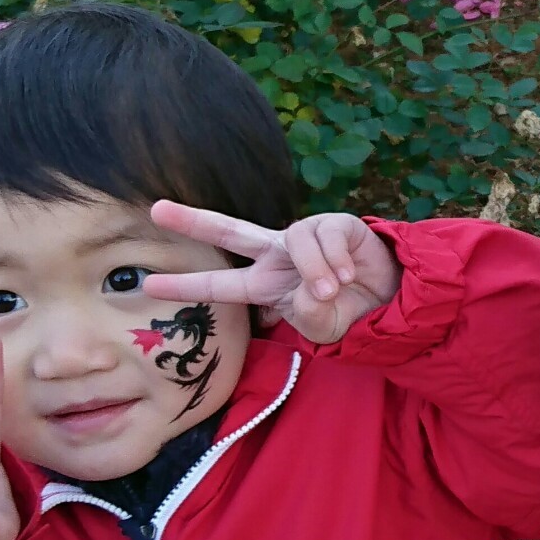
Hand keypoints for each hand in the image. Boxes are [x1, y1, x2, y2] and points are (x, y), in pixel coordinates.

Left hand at [143, 206, 402, 345]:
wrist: (390, 300)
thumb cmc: (349, 314)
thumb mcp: (322, 329)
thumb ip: (309, 317)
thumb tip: (311, 288)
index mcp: (266, 285)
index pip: (221, 284)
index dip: (187, 284)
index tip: (149, 285)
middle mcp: (278, 255)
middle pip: (230, 231)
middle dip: (193, 220)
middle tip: (155, 210)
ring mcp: (305, 236)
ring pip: (297, 240)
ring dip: (316, 270)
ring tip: (333, 289)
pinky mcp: (336, 224)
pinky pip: (327, 236)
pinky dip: (339, 261)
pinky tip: (351, 274)